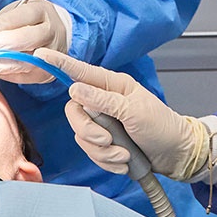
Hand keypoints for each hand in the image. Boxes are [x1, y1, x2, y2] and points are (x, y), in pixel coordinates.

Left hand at [0, 0, 70, 82]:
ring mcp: (52, 55)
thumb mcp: (17, 11)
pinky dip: (3, 74)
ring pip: (23, 62)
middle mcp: (51, 32)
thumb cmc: (30, 21)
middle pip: (24, 39)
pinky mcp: (46, 73)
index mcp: (42, 11)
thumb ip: (1, 22)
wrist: (57, 35)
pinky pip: (22, 76)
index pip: (19, 18)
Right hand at [35, 49, 210, 179]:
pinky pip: (92, 152)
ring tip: (125, 155)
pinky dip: (107, 161)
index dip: (60, 64)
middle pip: (75, 112)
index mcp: (112, 85)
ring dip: (103, 152)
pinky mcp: (105, 143)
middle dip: (89, 133)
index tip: (41, 54)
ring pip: (82, 136)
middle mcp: (104, 102)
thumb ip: (103, 101)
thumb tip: (74, 88)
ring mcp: (104, 123)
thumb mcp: (134, 111)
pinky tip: (124, 162)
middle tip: (109, 141)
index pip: (81, 72)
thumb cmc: (161, 126)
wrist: (175, 154)